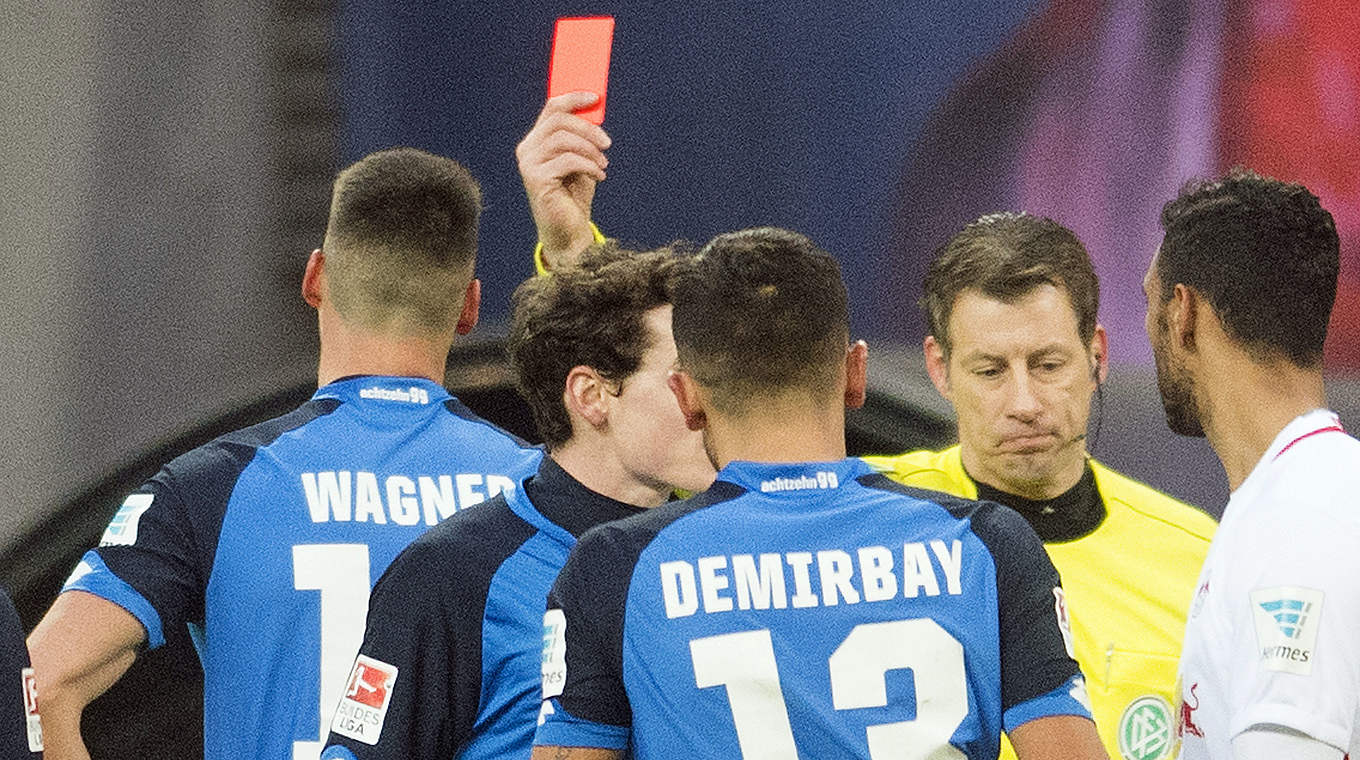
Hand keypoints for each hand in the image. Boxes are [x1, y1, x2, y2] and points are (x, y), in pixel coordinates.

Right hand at [516, 92, 611, 269]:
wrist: (569, 231)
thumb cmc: (574, 195)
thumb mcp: (581, 160)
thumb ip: (582, 137)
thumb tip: (595, 111)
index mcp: (537, 140)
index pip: (552, 108)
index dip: (574, 98)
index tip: (596, 97)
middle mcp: (528, 149)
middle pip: (559, 120)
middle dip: (588, 128)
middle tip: (607, 143)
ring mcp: (529, 163)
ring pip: (563, 139)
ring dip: (590, 150)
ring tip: (603, 164)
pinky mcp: (535, 179)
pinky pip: (567, 160)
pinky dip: (588, 166)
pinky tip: (600, 176)